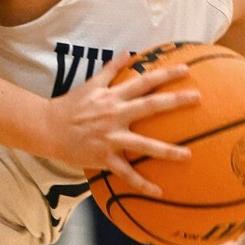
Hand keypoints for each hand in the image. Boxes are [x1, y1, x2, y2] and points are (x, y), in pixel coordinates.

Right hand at [51, 53, 197, 195]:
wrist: (46, 128)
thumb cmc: (69, 106)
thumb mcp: (90, 84)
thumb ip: (110, 69)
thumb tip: (127, 52)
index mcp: (112, 97)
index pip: (143, 81)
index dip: (165, 74)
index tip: (186, 70)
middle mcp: (114, 115)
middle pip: (149, 106)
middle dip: (175, 101)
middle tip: (198, 98)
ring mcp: (110, 138)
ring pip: (143, 145)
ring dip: (166, 151)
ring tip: (188, 155)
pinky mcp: (103, 157)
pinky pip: (126, 173)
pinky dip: (141, 183)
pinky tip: (159, 192)